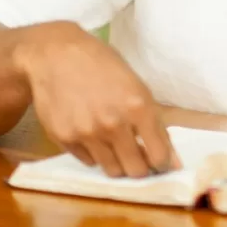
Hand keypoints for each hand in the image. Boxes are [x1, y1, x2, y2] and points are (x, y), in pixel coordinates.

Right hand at [14, 22, 179, 178]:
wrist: (56, 56)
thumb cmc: (102, 65)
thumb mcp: (136, 86)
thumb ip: (153, 120)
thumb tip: (170, 157)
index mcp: (138, 106)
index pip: (159, 155)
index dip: (163, 164)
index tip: (162, 164)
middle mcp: (113, 123)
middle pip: (136, 171)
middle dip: (142, 169)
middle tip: (140, 159)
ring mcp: (87, 133)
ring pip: (112, 170)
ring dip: (119, 163)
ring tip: (117, 146)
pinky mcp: (65, 139)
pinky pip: (89, 161)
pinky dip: (96, 154)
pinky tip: (93, 135)